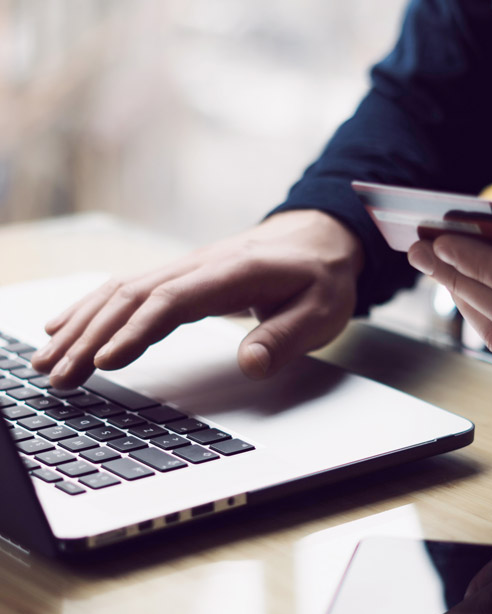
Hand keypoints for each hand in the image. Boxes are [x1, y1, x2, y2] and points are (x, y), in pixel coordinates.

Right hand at [32, 210, 364, 387]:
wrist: (322, 238)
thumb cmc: (322, 277)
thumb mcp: (322, 311)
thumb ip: (286, 337)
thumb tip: (251, 364)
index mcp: (234, 273)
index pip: (173, 301)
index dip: (137, 330)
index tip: (106, 360)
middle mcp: (200, 266)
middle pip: (133, 297)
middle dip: (90, 336)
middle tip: (58, 376)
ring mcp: (186, 268)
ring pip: (121, 291)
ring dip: (82, 325)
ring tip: (47, 360)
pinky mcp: (181, 276)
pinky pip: (128, 289)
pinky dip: (92, 308)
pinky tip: (66, 327)